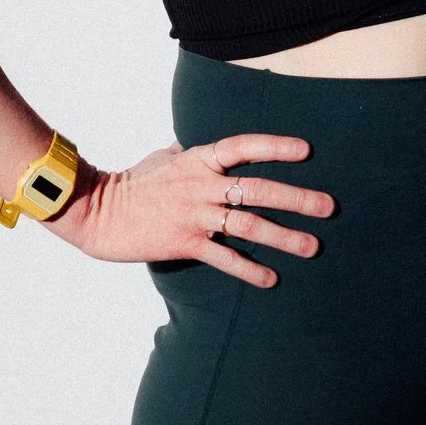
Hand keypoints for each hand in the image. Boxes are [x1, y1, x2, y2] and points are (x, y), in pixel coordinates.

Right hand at [47, 134, 333, 286]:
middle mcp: (201, 184)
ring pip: (247, 225)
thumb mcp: (165, 156)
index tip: (307, 151)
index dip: (274, 147)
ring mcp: (193, 214)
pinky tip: (271, 278)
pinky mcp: (183, 242)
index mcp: (199, 159)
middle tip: (329, 207)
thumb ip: (193, 152)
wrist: (96, 211)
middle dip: (296, 198)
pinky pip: (223, 257)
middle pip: (258, 189)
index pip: (242, 147)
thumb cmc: (133, 182)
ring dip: (283, 237)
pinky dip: (248, 268)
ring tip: (313, 246)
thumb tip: (209, 145)